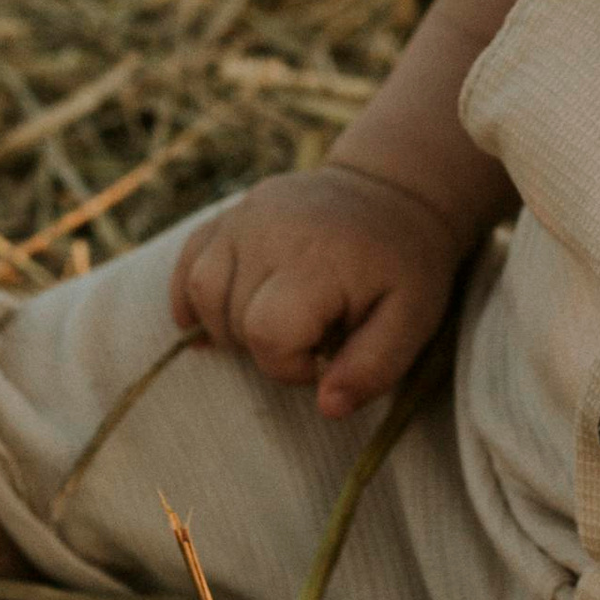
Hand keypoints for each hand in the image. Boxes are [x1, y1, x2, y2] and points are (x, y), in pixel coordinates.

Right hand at [168, 163, 461, 420]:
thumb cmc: (404, 266)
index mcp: (316, 260)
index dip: (291, 365)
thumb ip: (373, 368)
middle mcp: (269, 231)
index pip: (268, 334)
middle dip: (267, 347)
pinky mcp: (228, 214)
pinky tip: (221, 316)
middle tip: (310, 336)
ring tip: (273, 323)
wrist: (392, 192)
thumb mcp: (411, 320)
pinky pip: (188, 263)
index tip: (325, 356)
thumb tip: (327, 407)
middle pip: (232, 318)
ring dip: (227, 325)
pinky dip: (193, 297)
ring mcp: (243, 217)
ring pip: (200, 290)